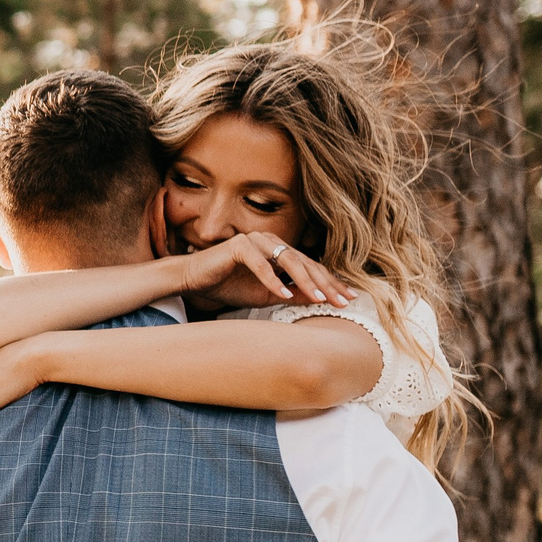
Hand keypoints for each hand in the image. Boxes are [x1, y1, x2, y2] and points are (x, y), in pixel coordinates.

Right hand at [168, 232, 352, 312]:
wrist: (193, 280)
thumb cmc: (227, 286)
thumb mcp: (265, 295)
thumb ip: (291, 293)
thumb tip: (319, 299)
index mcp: (279, 251)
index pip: (310, 267)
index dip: (330, 283)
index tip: (348, 299)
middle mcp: (271, 242)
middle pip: (304, 263)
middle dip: (325, 283)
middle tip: (341, 300)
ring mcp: (256, 241)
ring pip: (287, 261)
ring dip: (304, 281)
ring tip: (318, 299)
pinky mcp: (239, 246)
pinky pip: (260, 265)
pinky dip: (272, 281)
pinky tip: (283, 295)